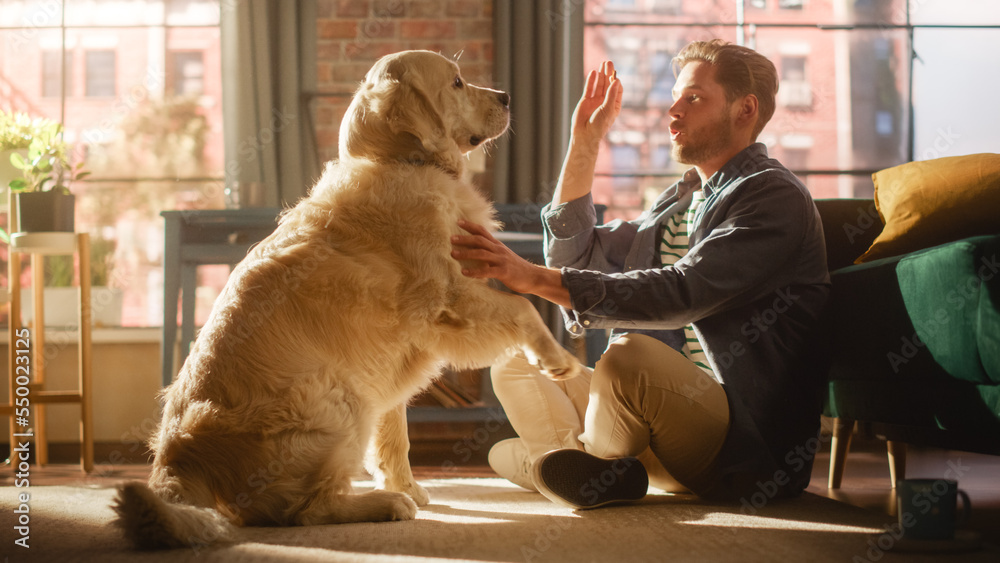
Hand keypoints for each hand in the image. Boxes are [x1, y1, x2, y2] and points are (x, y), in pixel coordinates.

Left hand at [451, 220, 570, 307]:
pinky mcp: (503, 272)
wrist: (533, 277)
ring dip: (466, 253)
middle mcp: (498, 250)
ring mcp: (501, 260)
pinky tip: (464, 272)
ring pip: (481, 253)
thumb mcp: (503, 255)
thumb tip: (475, 249)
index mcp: (497, 245)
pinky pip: (486, 271)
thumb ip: (491, 251)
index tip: (457, 221)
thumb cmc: (515, 268)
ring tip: (453, 254)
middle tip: (451, 239)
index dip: (470, 225)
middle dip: (464, 239)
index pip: (483, 231)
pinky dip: (474, 271)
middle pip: (479, 240)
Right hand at [571, 61, 622, 147]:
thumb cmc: (599, 125)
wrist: (584, 135)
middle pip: (608, 84)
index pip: (617, 89)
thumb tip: (616, 81)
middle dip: (609, 74)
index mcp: (614, 105)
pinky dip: (591, 81)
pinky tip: (594, 73)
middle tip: (609, 63)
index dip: (616, 81)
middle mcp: (605, 102)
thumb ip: (611, 94)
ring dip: (601, 75)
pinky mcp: (585, 101)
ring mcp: (595, 101)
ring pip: (599, 85)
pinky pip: (589, 89)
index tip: (615, 76)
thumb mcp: (608, 109)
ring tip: (603, 64)